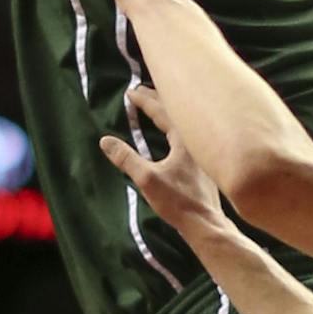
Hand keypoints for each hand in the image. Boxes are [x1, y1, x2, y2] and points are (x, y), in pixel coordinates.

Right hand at [101, 87, 236, 247]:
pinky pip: (188, 133)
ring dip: (169, 112)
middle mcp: (197, 140)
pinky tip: (172, 135)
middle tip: (142, 90)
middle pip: (177, 112)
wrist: (206, 223)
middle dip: (158, 99)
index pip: (163, 112)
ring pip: (184, 122)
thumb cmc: (179, 201)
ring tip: (156, 106)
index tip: (130, 92)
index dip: (145, 101)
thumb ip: (126, 159)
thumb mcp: (147, 179)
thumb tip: (105, 140)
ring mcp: (202, 152)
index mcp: (185, 140)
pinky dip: (176, 125)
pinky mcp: (204, 164)